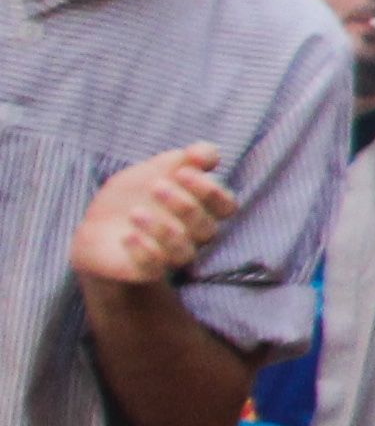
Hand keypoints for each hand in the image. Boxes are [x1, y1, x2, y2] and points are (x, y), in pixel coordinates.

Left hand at [72, 145, 237, 287]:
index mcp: (202, 210)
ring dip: (162, 231)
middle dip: (184, 207)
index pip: (226, 206)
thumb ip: (185, 158)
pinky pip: (154, 268)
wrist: (96, 226)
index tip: (182, 172)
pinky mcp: (146, 270)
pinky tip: (127, 236)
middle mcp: (193, 236)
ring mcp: (171, 256)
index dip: (211, 191)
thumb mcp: (156, 169)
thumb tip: (207, 154)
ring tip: (134, 213)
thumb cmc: (134, 195)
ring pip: (183, 252)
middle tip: (155, 187)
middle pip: (208, 229)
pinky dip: (143, 251)